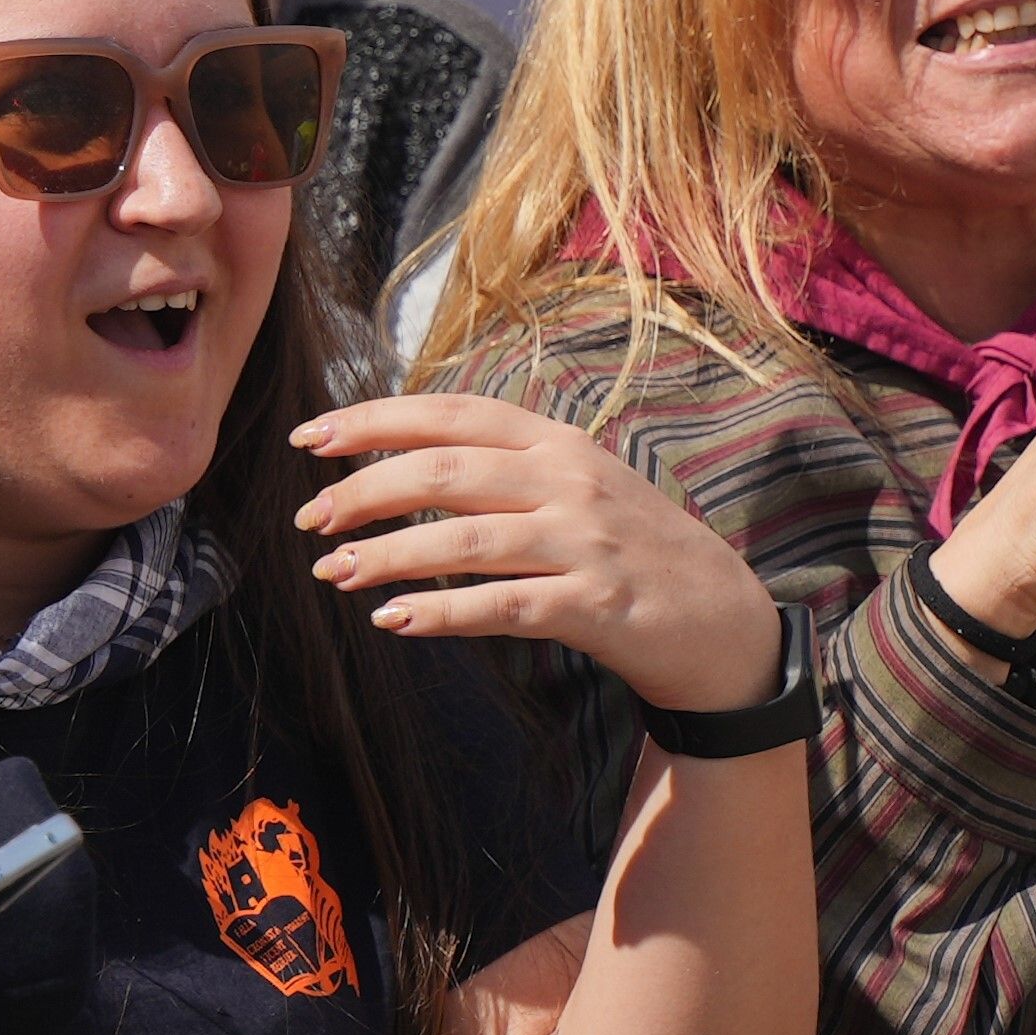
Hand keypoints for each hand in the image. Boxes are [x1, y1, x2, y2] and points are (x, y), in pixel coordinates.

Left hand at [292, 393, 790, 722]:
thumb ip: (506, 469)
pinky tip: (393, 620)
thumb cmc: (634, 550)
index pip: (452, 414)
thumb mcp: (578, 486)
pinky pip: (502, 605)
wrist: (724, 620)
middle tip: (311, 519)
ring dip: (386, 555)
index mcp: (558, 442)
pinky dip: (441, 611)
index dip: (376, 420)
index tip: (312, 436)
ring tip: (333, 573)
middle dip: (365, 490)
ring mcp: (584, 541)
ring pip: (463, 538)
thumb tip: (404, 465)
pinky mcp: (595, 604)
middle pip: (445, 470)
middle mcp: (569, 480)